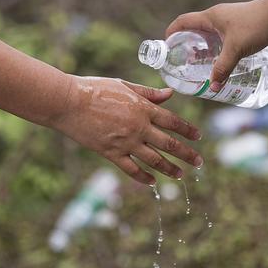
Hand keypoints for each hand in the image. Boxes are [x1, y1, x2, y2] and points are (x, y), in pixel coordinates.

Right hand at [51, 76, 202, 183]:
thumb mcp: (125, 86)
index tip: (199, 137)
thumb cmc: (95, 89)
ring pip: (154, 160)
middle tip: (199, 162)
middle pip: (169, 144)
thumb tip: (170, 94)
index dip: (188, 130)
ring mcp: (125, 142)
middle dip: (187, 154)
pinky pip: (131, 169)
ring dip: (169, 169)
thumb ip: (148, 93)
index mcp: (143, 108)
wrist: (68, 102)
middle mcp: (138, 127)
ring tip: (180, 175)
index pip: (173, 122)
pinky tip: (152, 181)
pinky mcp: (110, 153)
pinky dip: (143, 177)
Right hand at [166, 0, 267, 91]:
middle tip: (182, 61)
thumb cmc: (255, 26)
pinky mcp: (239, 27)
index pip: (183, 21)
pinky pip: (221, 38)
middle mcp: (216, 17)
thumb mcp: (235, 49)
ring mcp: (228, 21)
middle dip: (186, 44)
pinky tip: (220, 60)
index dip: (172, 32)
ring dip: (202, 47)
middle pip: (194, 29)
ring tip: (199, 64)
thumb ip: (223, 68)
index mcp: (210, 17)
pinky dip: (216, 48)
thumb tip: (212, 87)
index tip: (166, 45)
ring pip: (209, 35)